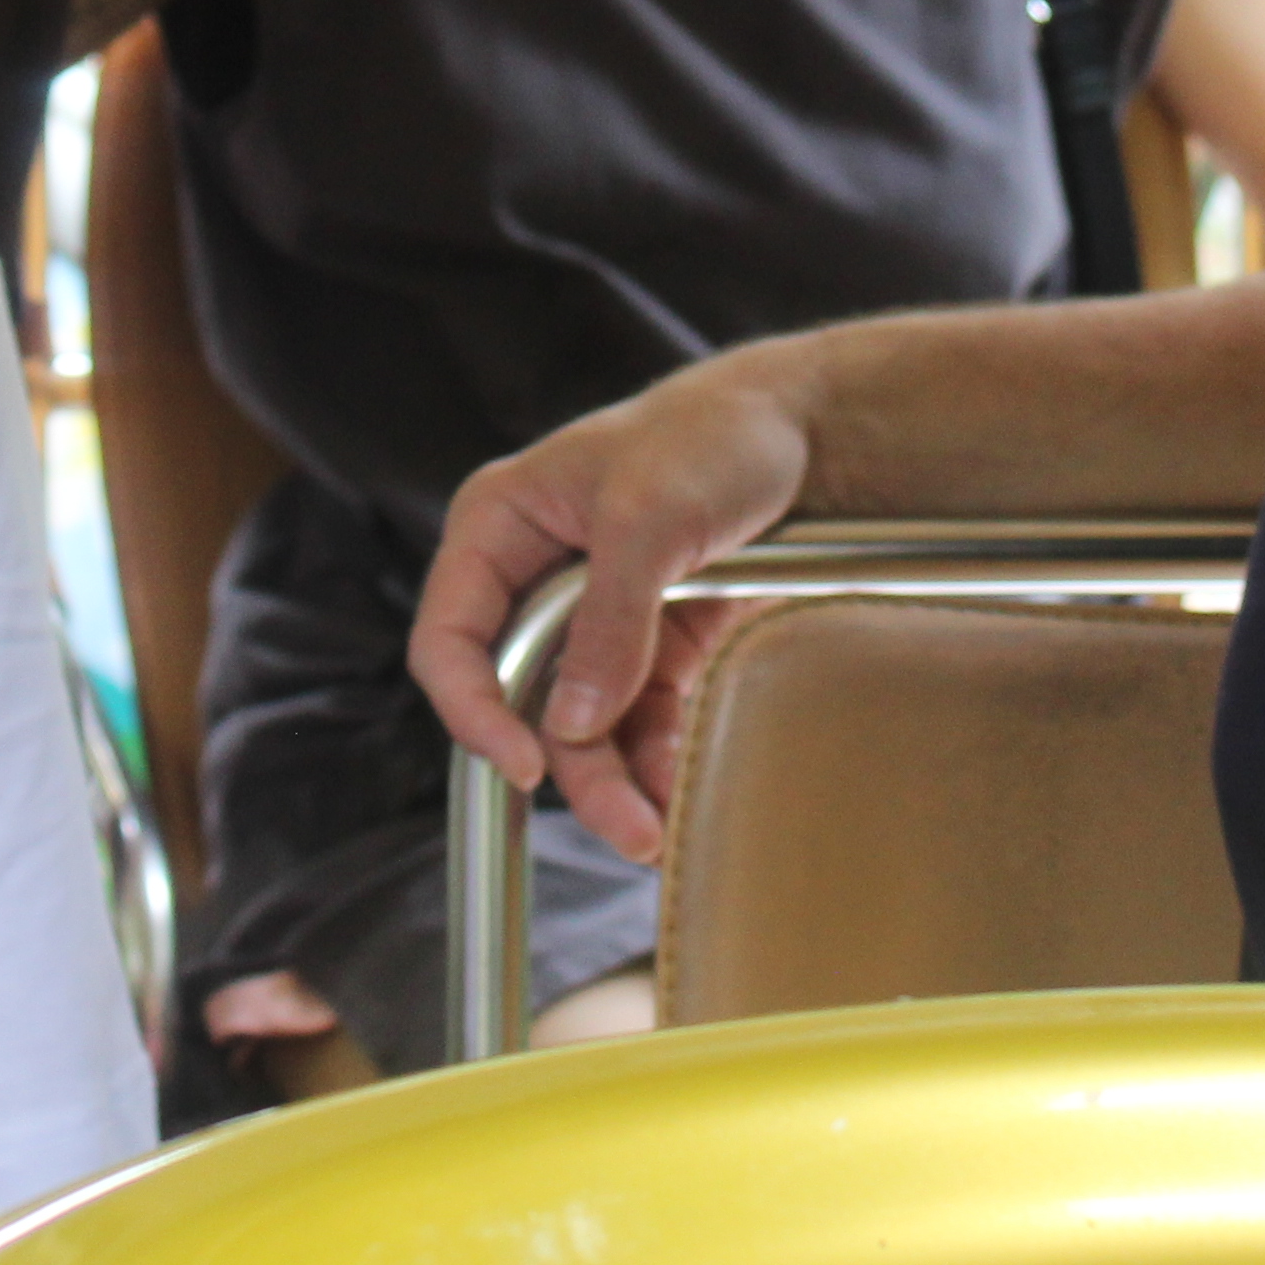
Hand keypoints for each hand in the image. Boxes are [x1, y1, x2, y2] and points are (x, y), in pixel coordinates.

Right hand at [408, 357, 814, 864]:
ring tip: (654, 836)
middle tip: (625, 827)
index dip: (473, 710)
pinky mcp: (654, 640)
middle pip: (522, 698)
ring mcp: (596, 614)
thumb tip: (571, 724)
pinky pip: (638, 717)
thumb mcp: (652, 516)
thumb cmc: (716, 437)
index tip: (524, 766)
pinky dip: (654, 760)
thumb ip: (609, 620)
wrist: (814, 429)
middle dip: (568, 767)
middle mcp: (535, 577)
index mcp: (501, 525)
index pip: (450, 638)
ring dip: (614, 782)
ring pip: (580, 722)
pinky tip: (676, 797)